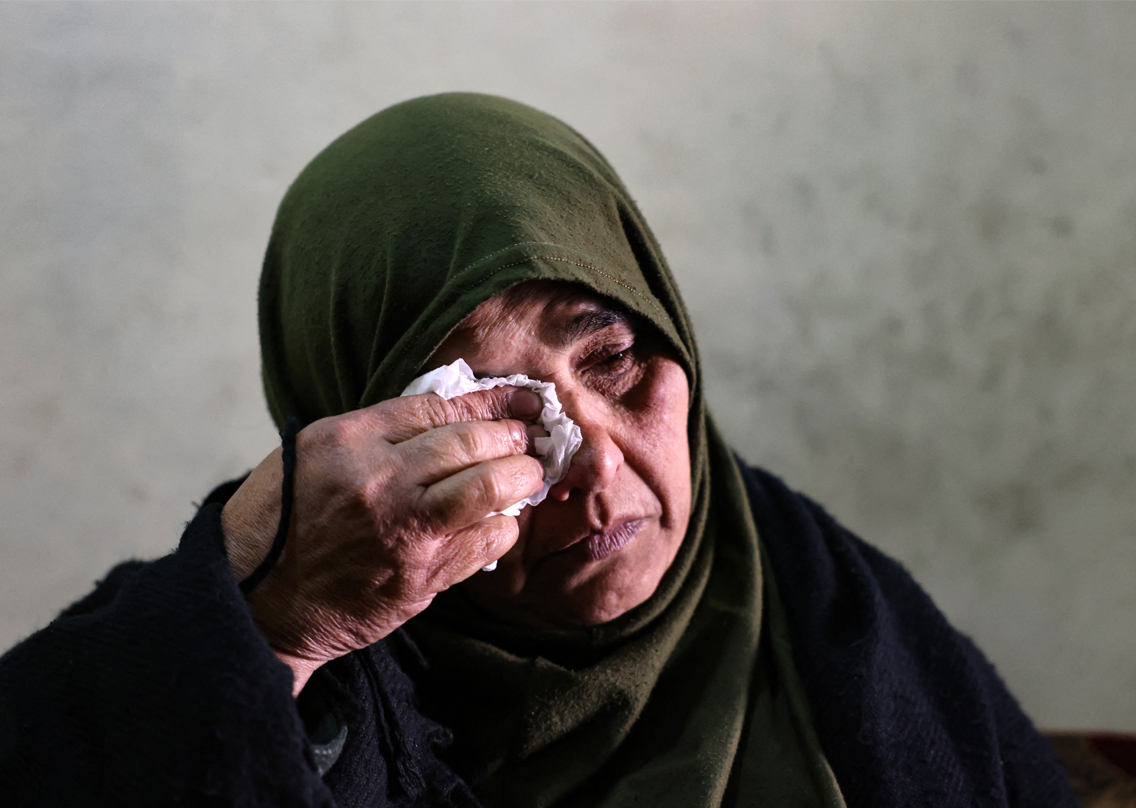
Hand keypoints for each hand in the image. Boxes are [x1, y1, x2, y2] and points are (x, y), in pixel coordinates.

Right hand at [220, 387, 545, 693]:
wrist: (256, 601)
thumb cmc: (280, 522)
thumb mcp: (312, 453)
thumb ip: (375, 432)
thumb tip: (446, 417)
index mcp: (348, 440)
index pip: (437, 408)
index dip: (488, 403)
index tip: (517, 403)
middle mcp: (380, 480)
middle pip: (471, 442)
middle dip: (513, 437)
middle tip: (528, 440)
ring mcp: (403, 530)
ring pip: (488, 488)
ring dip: (519, 477)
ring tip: (525, 475)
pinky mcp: (419, 576)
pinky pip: (485, 542)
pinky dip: (504, 526)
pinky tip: (501, 520)